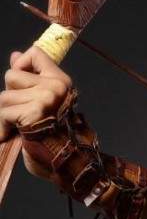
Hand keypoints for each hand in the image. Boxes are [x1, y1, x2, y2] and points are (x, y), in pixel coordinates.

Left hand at [1, 47, 72, 179]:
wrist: (68, 164)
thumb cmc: (55, 137)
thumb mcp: (44, 102)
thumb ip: (30, 77)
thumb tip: (15, 55)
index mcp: (62, 82)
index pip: (35, 54)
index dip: (22, 65)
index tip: (23, 85)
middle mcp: (56, 88)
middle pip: (12, 76)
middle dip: (11, 97)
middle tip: (25, 115)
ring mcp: (45, 100)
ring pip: (4, 97)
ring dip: (6, 115)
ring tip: (20, 128)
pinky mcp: (32, 113)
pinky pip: (3, 113)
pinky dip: (2, 127)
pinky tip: (9, 135)